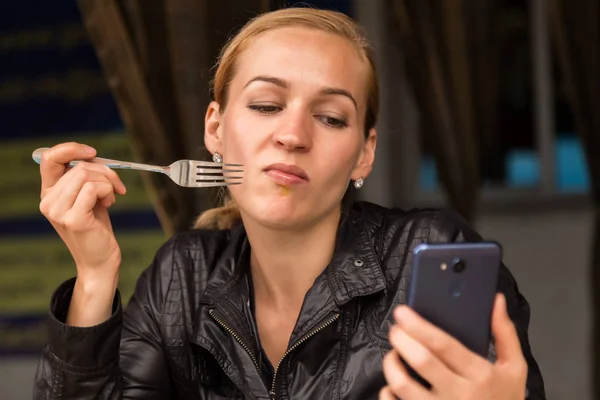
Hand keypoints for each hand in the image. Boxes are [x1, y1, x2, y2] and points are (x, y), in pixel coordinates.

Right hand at [39, 142, 126, 324]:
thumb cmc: (96, 228)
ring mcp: (58, 211)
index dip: (71, 149)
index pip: (50, 158)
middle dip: (105, 171)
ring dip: (108, 182)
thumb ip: (85, 178)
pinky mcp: (73, 219)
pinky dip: (108, 191)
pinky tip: (109, 204)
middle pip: (78, 166)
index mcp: (49, 193)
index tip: (93, 152)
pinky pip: (94, 188)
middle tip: (116, 186)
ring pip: (87, 175)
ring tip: (110, 198)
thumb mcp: (88, 198)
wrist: (100, 260)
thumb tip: (92, 155)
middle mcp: (48, 201)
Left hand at [380, 294, 527, 399]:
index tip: (403, 312)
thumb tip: (496, 300)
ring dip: (391, 364)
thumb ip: (504, 334)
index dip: (419, 325)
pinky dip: (388, 392)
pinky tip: (392, 384)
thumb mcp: (515, 369)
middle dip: (401, 339)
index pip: (444, 345)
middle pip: (421, 360)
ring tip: (394, 354)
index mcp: (480, 376)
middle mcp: (459, 395)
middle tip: (395, 329)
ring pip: (403, 384)